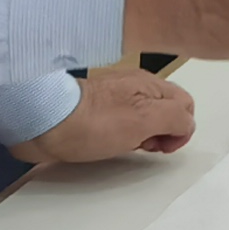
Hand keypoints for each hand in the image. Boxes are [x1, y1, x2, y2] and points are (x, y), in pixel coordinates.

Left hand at [6, 65, 197, 166]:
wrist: (43, 121)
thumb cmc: (91, 122)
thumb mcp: (144, 120)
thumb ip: (175, 118)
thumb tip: (185, 125)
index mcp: (149, 84)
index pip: (185, 103)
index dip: (181, 129)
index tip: (162, 145)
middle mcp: (134, 86)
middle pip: (167, 110)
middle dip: (164, 132)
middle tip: (144, 146)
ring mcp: (114, 98)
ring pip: (146, 118)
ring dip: (144, 136)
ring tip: (127, 146)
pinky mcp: (96, 111)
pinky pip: (123, 123)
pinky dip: (124, 136)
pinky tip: (111, 144)